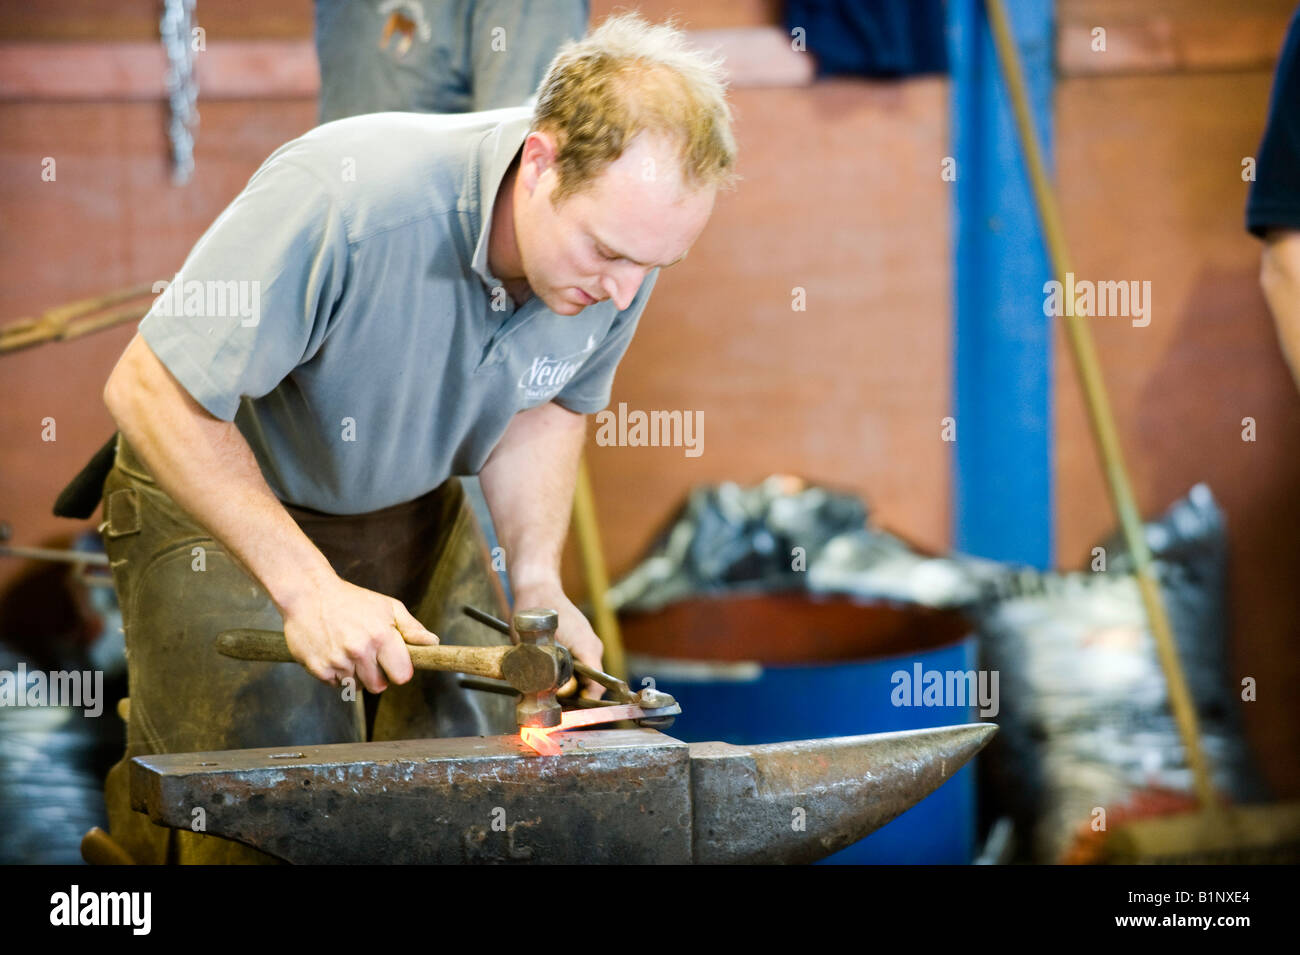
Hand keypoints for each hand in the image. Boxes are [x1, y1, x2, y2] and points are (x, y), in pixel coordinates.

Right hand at [280, 573, 438, 693]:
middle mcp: (360, 651)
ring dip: (355, 674)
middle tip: (369, 656)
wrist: (307, 593)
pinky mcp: (318, 669)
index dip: (399, 670)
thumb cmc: (351, 599)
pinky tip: (334, 652)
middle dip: (377, 675)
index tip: (393, 663)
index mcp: (381, 636)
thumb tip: (433, 643)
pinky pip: (335, 684)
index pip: (402, 676)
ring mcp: (338, 661)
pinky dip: (336, 673)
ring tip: (348, 650)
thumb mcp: (387, 607)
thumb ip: (411, 628)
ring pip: (356, 687)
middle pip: (379, 687)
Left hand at [512, 585, 605, 699]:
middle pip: (590, 683)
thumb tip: (535, 699)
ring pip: (584, 674)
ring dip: (568, 685)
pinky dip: (567, 673)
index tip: (566, 714)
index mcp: (587, 648)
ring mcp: (588, 643)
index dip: (582, 704)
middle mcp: (593, 646)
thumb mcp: (531, 647)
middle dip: (571, 696)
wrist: (537, 587)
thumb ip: (537, 674)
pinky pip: (580, 664)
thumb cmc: (534, 612)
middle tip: (550, 702)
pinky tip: (549, 675)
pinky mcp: (581, 641)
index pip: (596, 687)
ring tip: (547, 689)